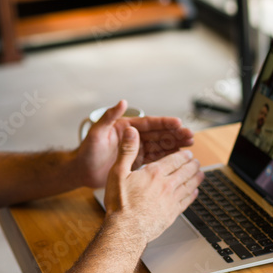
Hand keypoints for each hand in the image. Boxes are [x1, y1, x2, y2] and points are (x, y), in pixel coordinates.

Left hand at [75, 100, 194, 188]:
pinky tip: (178, 158)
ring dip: (174, 145)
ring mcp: (136, 150)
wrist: (81, 171)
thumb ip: (109, 117)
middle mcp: (133, 137)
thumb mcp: (96, 132)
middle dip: (175, 134)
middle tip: (190, 136)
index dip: (164, 123)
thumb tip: (121, 102)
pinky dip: (166, 158)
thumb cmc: (86, 150)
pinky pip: (154, 159)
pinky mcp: (136, 162)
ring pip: (159, 146)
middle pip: (158, 134)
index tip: (178, 123)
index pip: (149, 124)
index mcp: (126, 127)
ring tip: (190, 145)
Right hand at [102, 126, 202, 244]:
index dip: (183, 155)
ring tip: (201, 174)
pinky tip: (195, 193)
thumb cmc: (120, 204)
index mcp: (154, 173)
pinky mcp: (172, 214)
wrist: (126, 230)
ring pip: (189, 185)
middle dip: (193, 165)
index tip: (188, 153)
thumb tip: (131, 132)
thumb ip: (126, 151)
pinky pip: (187, 202)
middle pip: (185, 171)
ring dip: (197, 178)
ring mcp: (171, 200)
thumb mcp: (117, 173)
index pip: (174, 160)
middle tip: (197, 162)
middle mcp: (166, 185)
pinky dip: (193, 195)